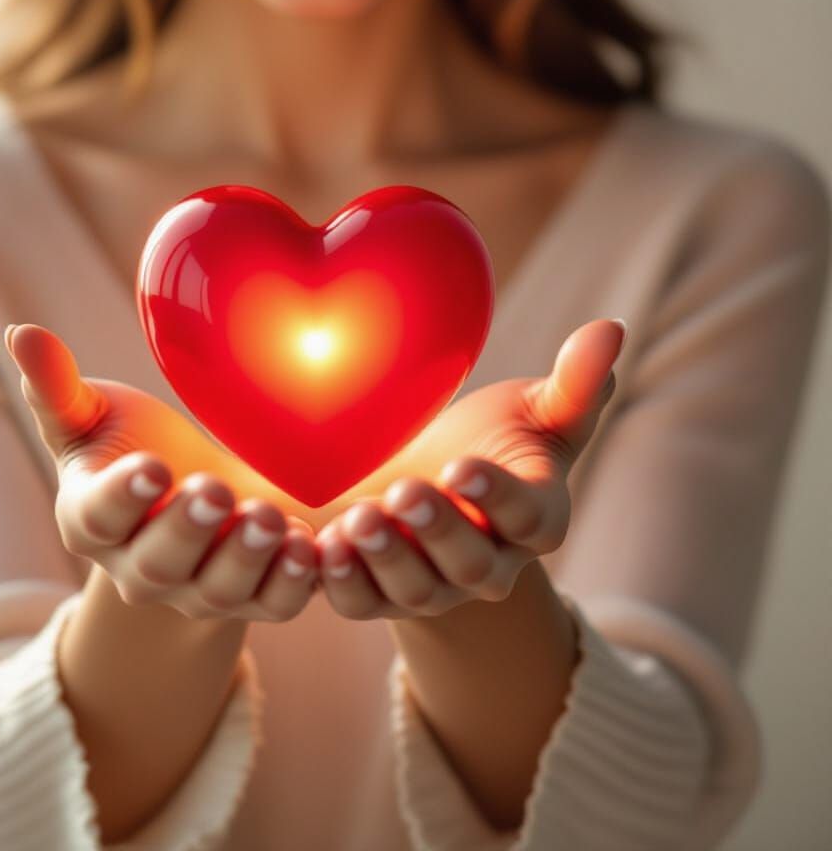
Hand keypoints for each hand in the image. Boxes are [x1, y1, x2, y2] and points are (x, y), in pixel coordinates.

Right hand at [4, 323, 319, 620]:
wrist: (199, 500)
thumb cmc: (141, 449)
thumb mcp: (97, 416)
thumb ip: (60, 387)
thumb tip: (23, 333)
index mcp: (94, 520)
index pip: (98, 516)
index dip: (122, 497)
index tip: (152, 465)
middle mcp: (143, 568)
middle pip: (158, 562)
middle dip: (187, 529)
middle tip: (216, 492)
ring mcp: (200, 590)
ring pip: (218, 589)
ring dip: (245, 558)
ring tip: (270, 517)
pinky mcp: (254, 599)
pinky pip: (273, 603)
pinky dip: (292, 581)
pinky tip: (311, 545)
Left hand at [315, 319, 625, 618]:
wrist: (434, 484)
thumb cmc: (494, 440)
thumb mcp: (536, 410)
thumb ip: (575, 383)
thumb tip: (611, 329)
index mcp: (534, 518)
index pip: (527, 516)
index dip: (497, 496)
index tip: (462, 465)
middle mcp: (487, 564)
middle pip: (470, 563)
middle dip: (437, 531)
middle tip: (403, 492)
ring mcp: (433, 586)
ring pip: (414, 589)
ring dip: (384, 559)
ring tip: (355, 520)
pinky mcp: (380, 595)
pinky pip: (361, 601)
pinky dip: (342, 581)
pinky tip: (319, 549)